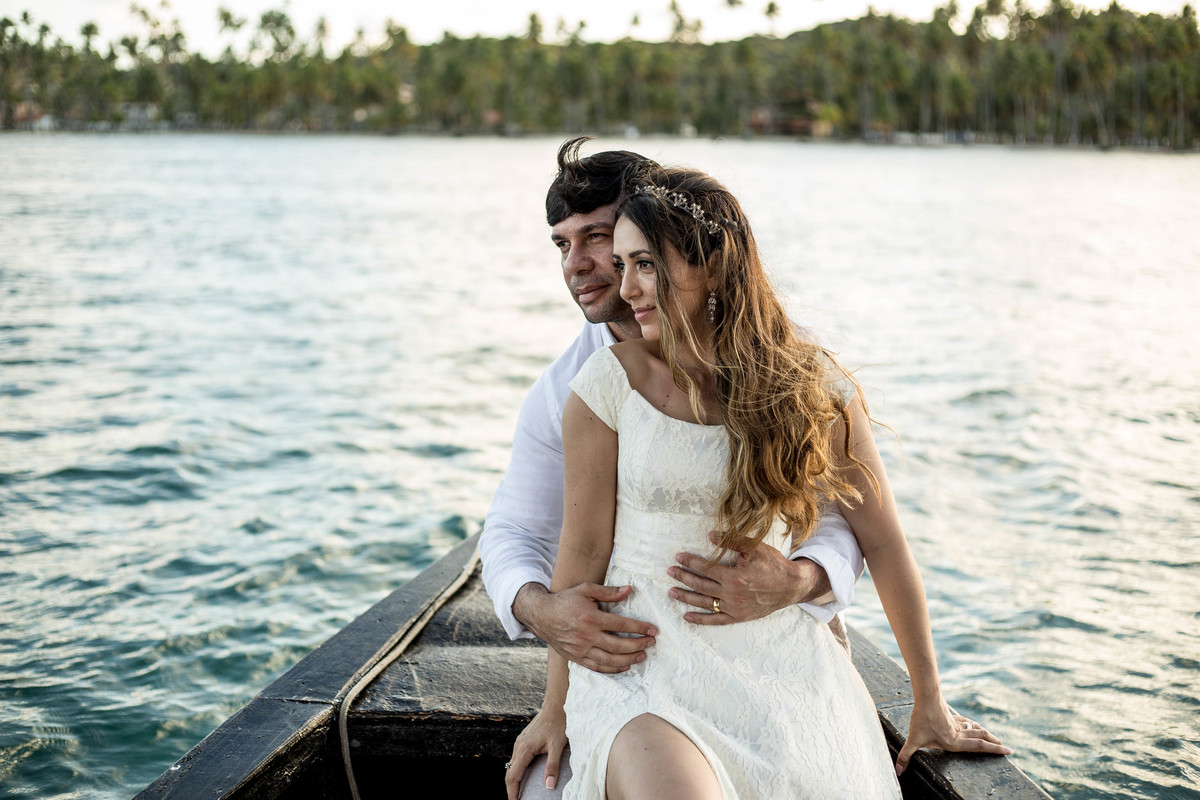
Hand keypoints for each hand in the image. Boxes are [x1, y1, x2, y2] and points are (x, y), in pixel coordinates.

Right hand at [505, 706, 567, 799]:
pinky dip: (517, 769)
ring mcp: (520, 742)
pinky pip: (516, 758)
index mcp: (524, 750)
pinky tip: (525, 774)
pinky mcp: (524, 739)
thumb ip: (552, 767)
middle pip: (509, 772)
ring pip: (512, 765)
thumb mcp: (557, 747)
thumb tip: (549, 786)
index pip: (513, 776)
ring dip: (514, 779)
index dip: (512, 792)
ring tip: (519, 791)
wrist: (556, 704)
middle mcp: (519, 746)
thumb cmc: (558, 723)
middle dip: (511, 788)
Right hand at [514, 582, 656, 672]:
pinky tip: (624, 666)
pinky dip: (612, 669)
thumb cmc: (565, 600)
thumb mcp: (585, 589)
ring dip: (629, 659)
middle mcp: (586, 636)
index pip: (621, 625)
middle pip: (618, 645)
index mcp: (591, 617)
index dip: (639, 628)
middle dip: (638, 645)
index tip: (653, 630)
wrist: (541, 615)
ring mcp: (581, 649)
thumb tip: (629, 589)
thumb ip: (608, 592)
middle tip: (651, 643)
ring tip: (642, 655)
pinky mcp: (576, 658)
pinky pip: (597, 667)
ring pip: (609, 660)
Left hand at [667, 531, 828, 624]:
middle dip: (683, 578)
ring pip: (704, 603)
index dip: (690, 562)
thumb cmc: (773, 564)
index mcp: (734, 577)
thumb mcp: (755, 548)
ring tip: (672, 592)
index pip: (705, 568)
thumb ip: (732, 541)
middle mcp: (731, 594)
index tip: (678, 557)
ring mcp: (734, 608)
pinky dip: (700, 619)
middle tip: (670, 572)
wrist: (792, 586)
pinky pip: (716, 620)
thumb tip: (711, 535)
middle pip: (701, 585)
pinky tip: (687, 616)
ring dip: (686, 597)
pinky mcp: (739, 617)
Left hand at [895, 699, 1011, 775]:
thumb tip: (897, 771)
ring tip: (995, 739)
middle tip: (1007, 748)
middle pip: (980, 739)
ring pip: (975, 730)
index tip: (1007, 751)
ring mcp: (956, 724)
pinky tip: (975, 724)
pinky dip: (973, 725)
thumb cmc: (920, 718)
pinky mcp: (952, 716)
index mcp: (954, 742)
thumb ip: (906, 756)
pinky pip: (966, 722)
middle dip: (994, 745)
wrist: (926, 696)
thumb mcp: (913, 740)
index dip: (992, 750)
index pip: (978, 747)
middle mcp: (959, 734)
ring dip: (986, 735)